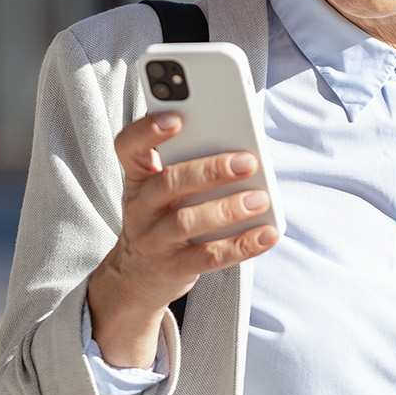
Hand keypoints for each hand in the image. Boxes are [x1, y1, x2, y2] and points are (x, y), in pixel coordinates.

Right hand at [84, 111, 278, 369]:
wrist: (138, 276)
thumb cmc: (163, 217)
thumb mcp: (163, 189)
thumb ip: (191, 166)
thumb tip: (242, 152)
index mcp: (138, 177)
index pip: (128, 146)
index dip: (147, 131)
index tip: (177, 118)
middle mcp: (139, 206)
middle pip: (168, 183)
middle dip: (209, 170)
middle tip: (247, 161)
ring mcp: (153, 239)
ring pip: (186, 222)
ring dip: (228, 209)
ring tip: (260, 199)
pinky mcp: (173, 268)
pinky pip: (210, 257)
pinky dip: (243, 245)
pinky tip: (267, 234)